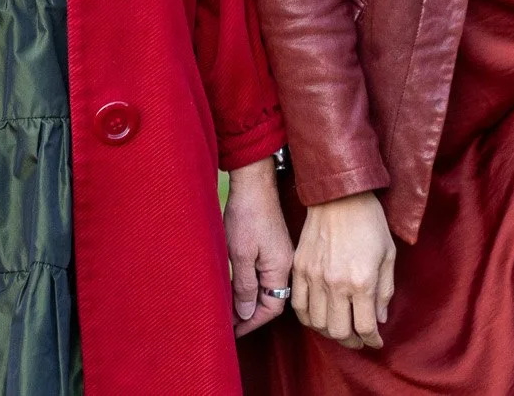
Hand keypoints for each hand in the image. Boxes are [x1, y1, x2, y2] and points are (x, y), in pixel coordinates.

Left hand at [225, 157, 292, 336]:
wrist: (254, 182)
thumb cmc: (247, 214)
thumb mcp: (241, 253)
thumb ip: (245, 285)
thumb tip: (246, 313)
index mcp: (280, 268)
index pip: (272, 308)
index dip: (252, 322)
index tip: (233, 331)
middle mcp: (285, 264)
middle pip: (271, 300)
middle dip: (250, 315)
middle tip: (228, 324)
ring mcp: (280, 254)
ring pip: (266, 287)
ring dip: (248, 300)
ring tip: (228, 309)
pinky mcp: (272, 245)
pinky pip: (264, 274)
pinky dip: (250, 284)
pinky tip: (236, 286)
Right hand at [291, 190, 394, 349]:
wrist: (339, 195)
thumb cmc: (369, 222)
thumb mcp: (388, 255)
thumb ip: (385, 291)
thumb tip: (379, 318)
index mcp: (361, 281)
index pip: (365, 327)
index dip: (372, 340)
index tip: (376, 340)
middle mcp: (335, 283)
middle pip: (339, 331)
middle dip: (352, 341)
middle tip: (359, 338)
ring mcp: (313, 276)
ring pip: (317, 323)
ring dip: (330, 332)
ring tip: (340, 327)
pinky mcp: (299, 268)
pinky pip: (298, 306)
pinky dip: (309, 318)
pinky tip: (319, 315)